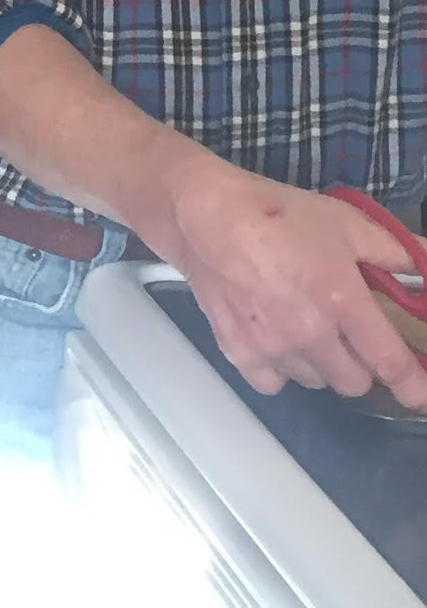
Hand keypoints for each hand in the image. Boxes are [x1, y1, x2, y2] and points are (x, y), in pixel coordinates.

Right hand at [161, 164, 426, 408]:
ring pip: (314, 381)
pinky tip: (273, 338)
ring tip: (302, 327)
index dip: (413, 386)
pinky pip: (273, 383)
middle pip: (353, 383)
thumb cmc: (277, 214)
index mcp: (342, 300)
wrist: (203, 216)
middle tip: (346, 335)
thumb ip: (397, 252)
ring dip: (318, 364)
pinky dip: (279, 369)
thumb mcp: (346, 223)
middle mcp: (310, 333)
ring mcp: (271, 346)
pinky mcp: (237, 351)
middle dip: (359, 365)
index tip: (419, 395)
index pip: (390, 362)